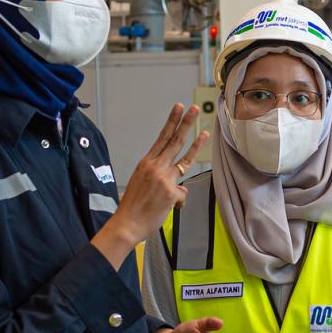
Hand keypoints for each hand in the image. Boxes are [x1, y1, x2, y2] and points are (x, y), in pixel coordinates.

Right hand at [92, 104, 206, 266]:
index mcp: (146, 163)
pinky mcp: (171, 193)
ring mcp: (164, 179)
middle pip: (174, 141)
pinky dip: (177, 203)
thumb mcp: (143, 185)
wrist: (126, 224)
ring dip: (196, 146)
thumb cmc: (133, 206)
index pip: (162, 138)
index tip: (178, 109)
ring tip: (205, 133)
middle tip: (193, 108)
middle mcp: (155, 167)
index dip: (172, 122)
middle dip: (185, 123)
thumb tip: (180, 187)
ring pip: (184, 161)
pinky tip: (167, 208)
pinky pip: (182, 196)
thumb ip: (161, 179)